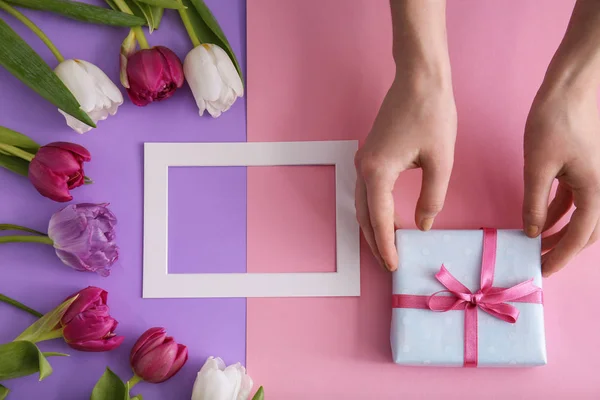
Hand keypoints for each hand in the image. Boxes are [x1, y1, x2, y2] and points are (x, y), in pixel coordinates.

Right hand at [354, 77, 456, 270]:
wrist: (419, 79)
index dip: (386, 245)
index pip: (379, 219)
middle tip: (388, 263)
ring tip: (388, 247)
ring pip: (361, 204)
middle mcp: (364, 168)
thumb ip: (432, 197)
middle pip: (363, 215)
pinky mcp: (370, 154)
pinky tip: (388, 219)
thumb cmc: (432, 114)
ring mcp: (364, 161)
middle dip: (375, 241)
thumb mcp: (440, 160)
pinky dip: (374, 211)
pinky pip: (366, 191)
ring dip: (373, 227)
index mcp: (378, 171)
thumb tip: (424, 224)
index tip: (394, 265)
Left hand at [523, 84, 599, 276]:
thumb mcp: (537, 165)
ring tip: (537, 247)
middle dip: (565, 249)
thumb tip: (532, 231)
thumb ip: (534, 201)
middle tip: (540, 263)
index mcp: (595, 188)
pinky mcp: (583, 170)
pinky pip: (574, 200)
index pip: (580, 235)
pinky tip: (540, 221)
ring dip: (561, 232)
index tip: (543, 271)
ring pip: (581, 216)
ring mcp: (593, 178)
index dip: (562, 256)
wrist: (568, 88)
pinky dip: (559, 213)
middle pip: (587, 230)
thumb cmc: (553, 121)